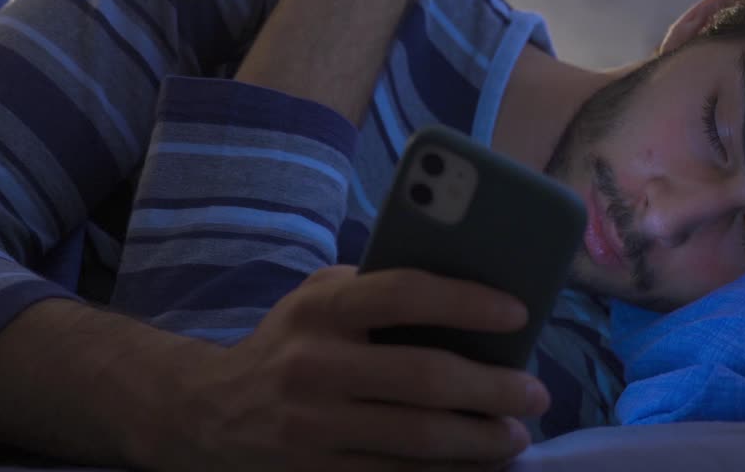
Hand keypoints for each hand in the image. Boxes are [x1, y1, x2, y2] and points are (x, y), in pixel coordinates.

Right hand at [158, 266, 549, 470]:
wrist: (208, 411)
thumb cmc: (289, 343)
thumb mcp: (317, 298)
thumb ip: (377, 291)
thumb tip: (470, 296)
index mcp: (322, 308)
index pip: (403, 294)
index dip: (466, 302)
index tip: (518, 313)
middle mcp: (314, 365)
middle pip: (422, 379)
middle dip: (492, 390)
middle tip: (535, 394)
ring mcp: (312, 427)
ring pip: (415, 440)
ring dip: (478, 442)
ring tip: (514, 437)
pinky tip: (474, 467)